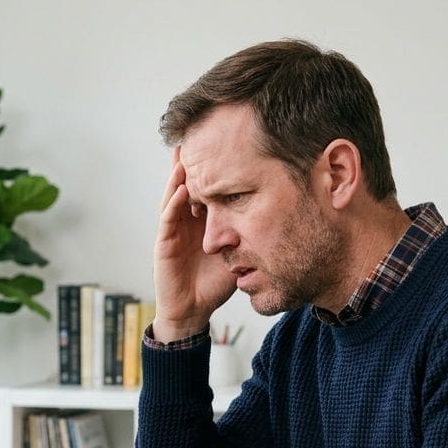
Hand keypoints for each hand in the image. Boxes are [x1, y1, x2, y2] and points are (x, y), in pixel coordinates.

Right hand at [152, 148, 235, 340]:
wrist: (193, 311)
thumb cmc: (214, 284)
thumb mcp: (240, 252)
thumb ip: (251, 234)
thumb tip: (283, 218)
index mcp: (202, 221)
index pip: (206, 189)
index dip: (212, 169)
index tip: (223, 146)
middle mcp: (185, 221)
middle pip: (187, 184)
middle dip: (191, 163)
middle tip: (197, 136)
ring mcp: (172, 230)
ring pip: (174, 196)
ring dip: (178, 175)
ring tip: (185, 153)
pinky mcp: (164, 244)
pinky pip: (168, 219)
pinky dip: (174, 203)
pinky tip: (182, 189)